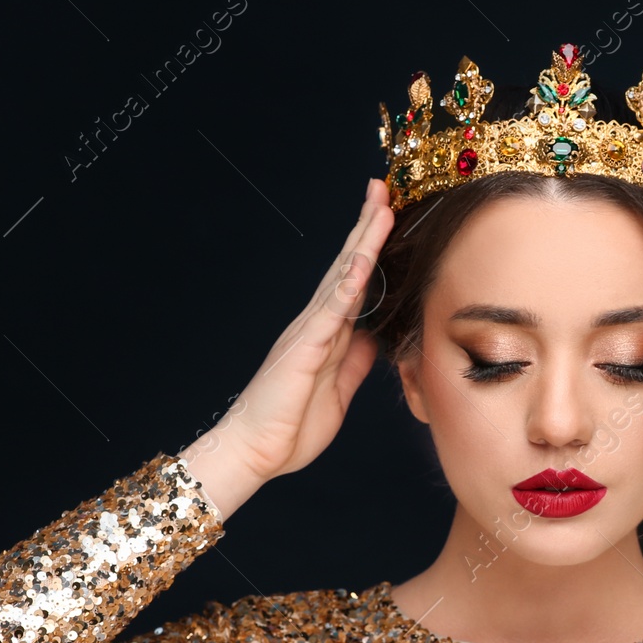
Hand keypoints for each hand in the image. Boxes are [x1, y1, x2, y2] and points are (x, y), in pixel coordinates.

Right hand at [183, 178, 393, 496]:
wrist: (255, 453)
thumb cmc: (290, 427)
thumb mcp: (338, 391)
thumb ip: (355, 362)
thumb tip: (374, 337)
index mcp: (327, 335)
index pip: (355, 283)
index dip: (371, 250)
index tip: (388, 216)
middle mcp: (317, 324)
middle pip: (347, 266)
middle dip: (366, 228)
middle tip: (383, 188)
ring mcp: (309, 332)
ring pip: (342, 277)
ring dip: (363, 241)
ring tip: (380, 206)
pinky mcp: (304, 348)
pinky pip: (331, 310)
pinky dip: (348, 284)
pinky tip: (363, 260)